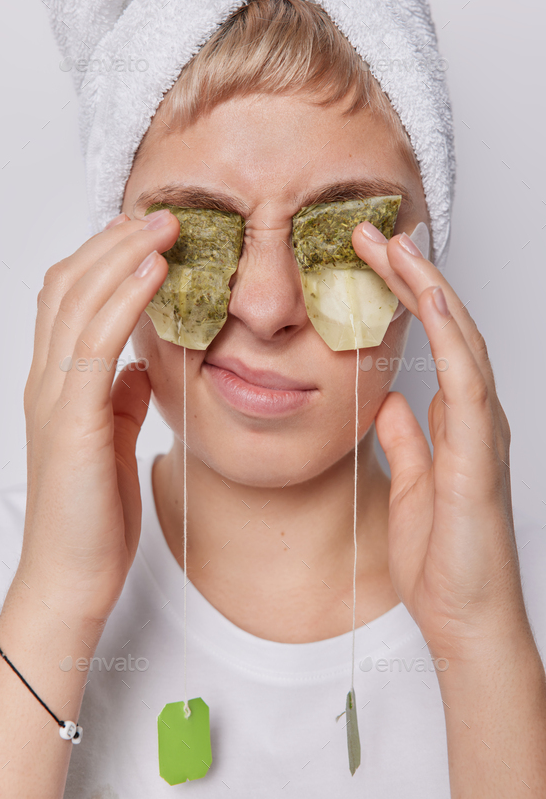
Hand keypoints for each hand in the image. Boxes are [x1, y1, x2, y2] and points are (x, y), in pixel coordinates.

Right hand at [16, 211, 179, 621]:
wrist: (71, 577)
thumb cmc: (92, 515)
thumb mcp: (110, 442)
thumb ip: (116, 400)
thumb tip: (137, 368)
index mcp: (56, 384)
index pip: (69, 299)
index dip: (103, 259)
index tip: (145, 234)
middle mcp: (46, 380)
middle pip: (69, 285)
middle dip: (113, 242)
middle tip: (159, 215)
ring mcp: (53, 397)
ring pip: (78, 301)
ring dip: (122, 255)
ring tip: (164, 226)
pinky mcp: (72, 418)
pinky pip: (96, 341)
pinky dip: (125, 298)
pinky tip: (154, 271)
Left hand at [352, 222, 528, 663]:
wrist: (465, 619)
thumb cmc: (442, 558)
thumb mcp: (410, 484)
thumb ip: (407, 439)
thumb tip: (390, 402)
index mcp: (455, 422)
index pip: (432, 341)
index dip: (404, 297)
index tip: (369, 259)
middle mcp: (474, 417)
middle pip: (448, 327)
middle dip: (411, 275)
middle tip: (373, 232)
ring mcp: (482, 431)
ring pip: (462, 339)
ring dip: (430, 288)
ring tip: (396, 244)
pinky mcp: (478, 454)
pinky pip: (466, 381)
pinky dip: (451, 334)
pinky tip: (430, 298)